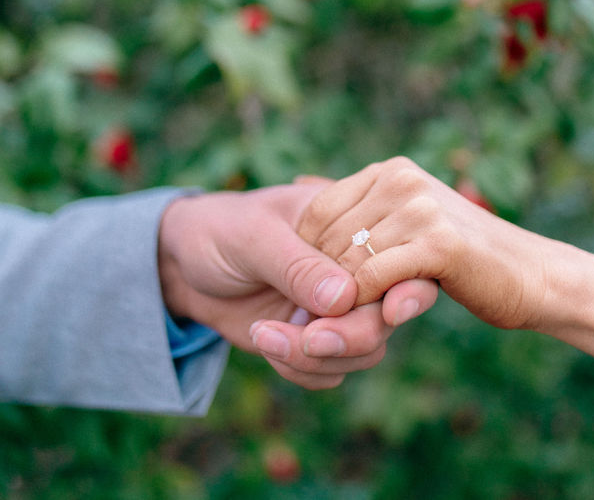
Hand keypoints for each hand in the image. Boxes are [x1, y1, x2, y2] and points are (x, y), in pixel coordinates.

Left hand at [158, 184, 437, 388]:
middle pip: (385, 316)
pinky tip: (262, 339)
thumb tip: (345, 298)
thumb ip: (297, 265)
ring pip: (363, 351)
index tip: (391, 312)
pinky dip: (299, 369)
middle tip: (306, 338)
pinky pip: (330, 371)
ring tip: (262, 334)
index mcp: (349, 227)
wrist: (180, 264)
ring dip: (314, 356)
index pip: (396, 258)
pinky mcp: (315, 338)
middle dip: (350, 336)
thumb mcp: (253, 236)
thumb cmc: (220, 230)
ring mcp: (336, 307)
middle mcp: (352, 269)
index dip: (407, 288)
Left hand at [299, 157, 551, 331]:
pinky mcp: (437, 242)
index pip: (318, 210)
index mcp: (390, 170)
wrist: (531, 274)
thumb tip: (299, 179)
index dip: (307, 255)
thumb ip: (356, 205)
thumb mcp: (404, 219)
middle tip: (316, 313)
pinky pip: (373, 276)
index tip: (312, 288)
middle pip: (328, 237)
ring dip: (339, 296)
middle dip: (320, 280)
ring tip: (336, 320)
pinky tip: (370, 317)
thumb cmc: (462, 255)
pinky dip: (363, 302)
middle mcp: (401, 179)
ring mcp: (419, 207)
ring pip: (347, 259)